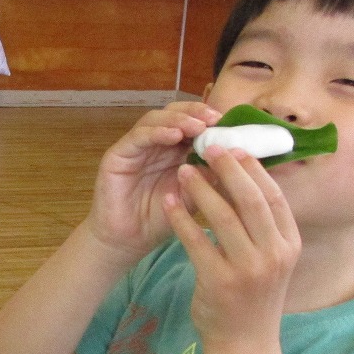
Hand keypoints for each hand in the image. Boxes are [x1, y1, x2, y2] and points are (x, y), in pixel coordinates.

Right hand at [83, 101, 220, 263]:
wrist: (129, 240)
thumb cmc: (161, 220)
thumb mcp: (193, 197)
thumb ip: (209, 177)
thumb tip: (235, 157)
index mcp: (176, 150)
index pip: (192, 123)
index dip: (209, 119)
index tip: (228, 123)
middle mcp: (156, 143)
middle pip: (174, 114)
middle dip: (195, 112)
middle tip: (214, 118)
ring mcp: (137, 146)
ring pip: (156, 119)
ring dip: (178, 119)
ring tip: (198, 126)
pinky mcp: (118, 153)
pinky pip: (138, 136)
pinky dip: (157, 132)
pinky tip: (173, 136)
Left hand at [164, 146, 300, 341]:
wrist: (244, 343)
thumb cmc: (253, 295)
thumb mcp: (270, 259)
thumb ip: (262, 226)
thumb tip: (245, 179)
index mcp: (289, 244)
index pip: (273, 196)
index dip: (253, 169)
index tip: (235, 147)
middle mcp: (274, 255)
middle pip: (251, 200)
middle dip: (229, 169)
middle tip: (209, 148)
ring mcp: (248, 270)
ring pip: (223, 216)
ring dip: (201, 189)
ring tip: (184, 170)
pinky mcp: (219, 282)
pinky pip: (196, 241)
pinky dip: (181, 218)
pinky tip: (168, 202)